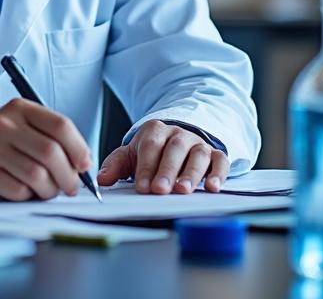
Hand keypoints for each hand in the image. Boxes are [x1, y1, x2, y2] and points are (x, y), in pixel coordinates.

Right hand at [0, 98, 91, 199]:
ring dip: (49, 190)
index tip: (84, 165)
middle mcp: (3, 123)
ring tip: (46, 191)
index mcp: (19, 108)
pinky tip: (22, 191)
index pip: (60, 125)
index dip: (79, 148)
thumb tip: (83, 165)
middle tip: (70, 187)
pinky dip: (27, 196)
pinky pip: (18, 190)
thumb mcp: (21, 129)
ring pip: (37, 175)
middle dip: (68, 176)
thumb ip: (50, 139)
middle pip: (51, 152)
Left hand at [95, 120, 228, 194]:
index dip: (146, 168)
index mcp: (155, 131)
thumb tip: (102, 179)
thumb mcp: (132, 154)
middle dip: (167, 171)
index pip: (151, 147)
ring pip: (198, 155)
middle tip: (161, 190)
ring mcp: (198, 143)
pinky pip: (220, 161)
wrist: (176, 137)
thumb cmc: (152, 151)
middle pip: (174, 150)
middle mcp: (179, 135)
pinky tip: (212, 187)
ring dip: (191, 173)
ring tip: (184, 190)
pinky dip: (218, 174)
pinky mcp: (215, 154)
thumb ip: (116, 165)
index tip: (142, 188)